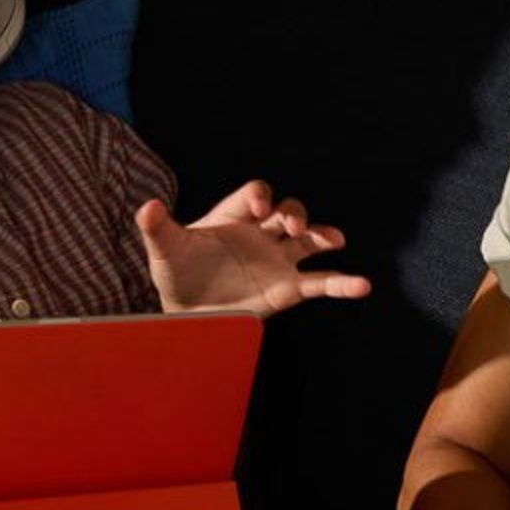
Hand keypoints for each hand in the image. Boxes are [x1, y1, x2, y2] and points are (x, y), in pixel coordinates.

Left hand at [136, 179, 373, 315]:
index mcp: (233, 217)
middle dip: (293, 213)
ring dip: (323, 234)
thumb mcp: (164, 250)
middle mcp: (260, 234)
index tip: (259, 208)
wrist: (186, 315)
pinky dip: (342, 283)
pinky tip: (362, 285)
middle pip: (287, 210)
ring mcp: (277, 260)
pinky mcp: (288, 289)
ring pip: (308, 240)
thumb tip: (147, 207)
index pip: (255, 194)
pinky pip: (321, 282)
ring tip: (334, 239)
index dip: (261, 196)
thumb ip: (157, 228)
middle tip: (290, 225)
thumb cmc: (176, 275)